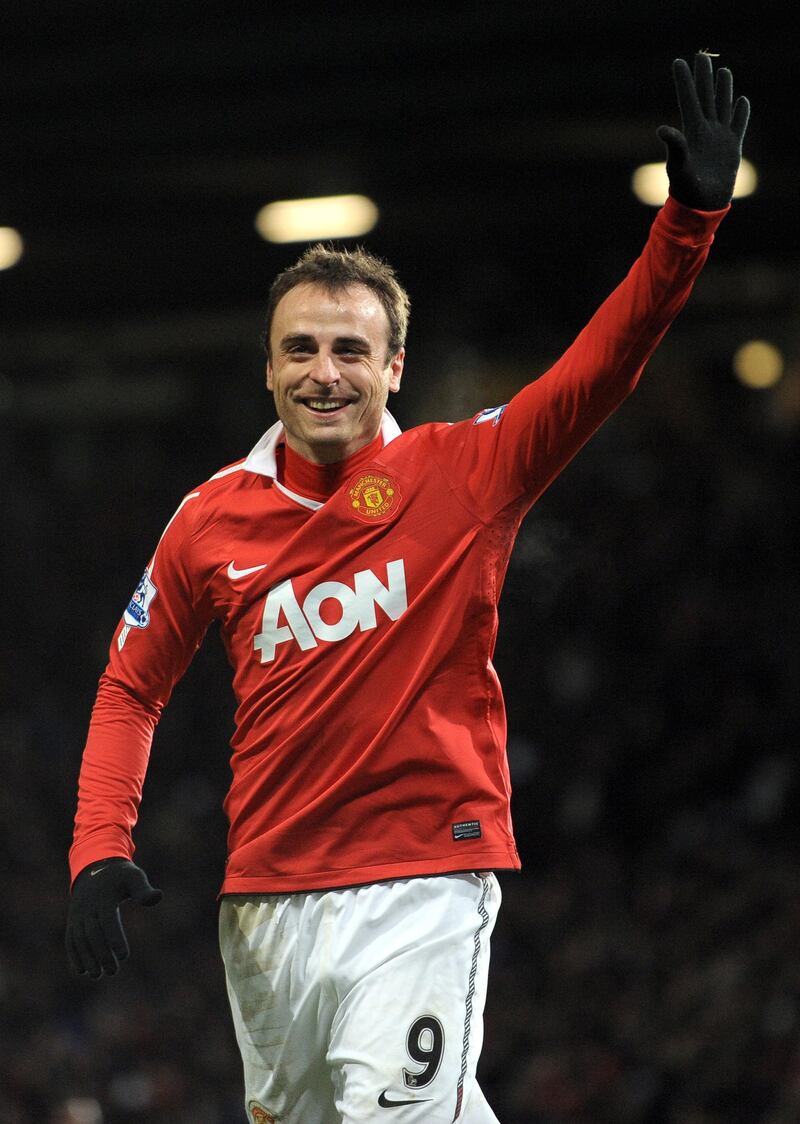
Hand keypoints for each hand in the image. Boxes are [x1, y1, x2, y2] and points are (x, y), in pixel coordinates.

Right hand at [65, 858, 161, 978]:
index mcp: (104, 897)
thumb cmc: (121, 876)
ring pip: (79, 939)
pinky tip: (81, 971)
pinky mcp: (73, 920)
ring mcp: (78, 914)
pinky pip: (71, 939)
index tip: (123, 956)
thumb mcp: (134, 877)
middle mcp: (88, 907)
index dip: (115, 939)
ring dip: (87, 958)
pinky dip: (74, 955)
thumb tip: (158, 897)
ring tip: (97, 975)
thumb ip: (144, 890)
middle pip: (93, 934)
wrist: (95, 866)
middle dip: (101, 954)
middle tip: (112, 972)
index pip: (108, 921)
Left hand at [656, 52, 749, 210]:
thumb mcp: (678, 166)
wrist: (702, 205)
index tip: (678, 62)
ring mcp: (720, 137)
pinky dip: (742, 112)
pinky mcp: (732, 147)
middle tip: (702, 56)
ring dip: (723, 89)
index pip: (688, 99)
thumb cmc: (686, 189)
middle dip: (704, 77)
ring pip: (722, 106)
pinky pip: (739, 125)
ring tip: (723, 71)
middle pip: (706, 97)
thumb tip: (662, 129)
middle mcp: (705, 131)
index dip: (684, 81)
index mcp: (692, 131)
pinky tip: (741, 101)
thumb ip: (675, 146)